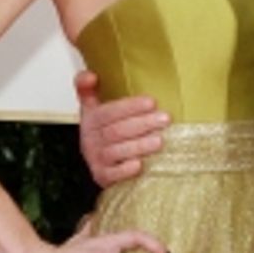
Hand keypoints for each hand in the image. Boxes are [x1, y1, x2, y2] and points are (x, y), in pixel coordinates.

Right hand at [76, 70, 169, 185]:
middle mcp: (90, 140)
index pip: (108, 111)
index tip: (151, 102)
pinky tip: (140, 165)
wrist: (99, 164)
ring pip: (116, 151)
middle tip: (165, 119)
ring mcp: (96, 160)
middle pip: (116, 131)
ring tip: (160, 140)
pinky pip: (112, 174)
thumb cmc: (103, 133)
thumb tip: (91, 75)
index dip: (129, 106)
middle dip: (142, 124)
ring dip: (139, 145)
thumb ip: (88, 89)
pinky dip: (125, 170)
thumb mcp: (93, 108)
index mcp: (90, 120)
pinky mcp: (102, 177)